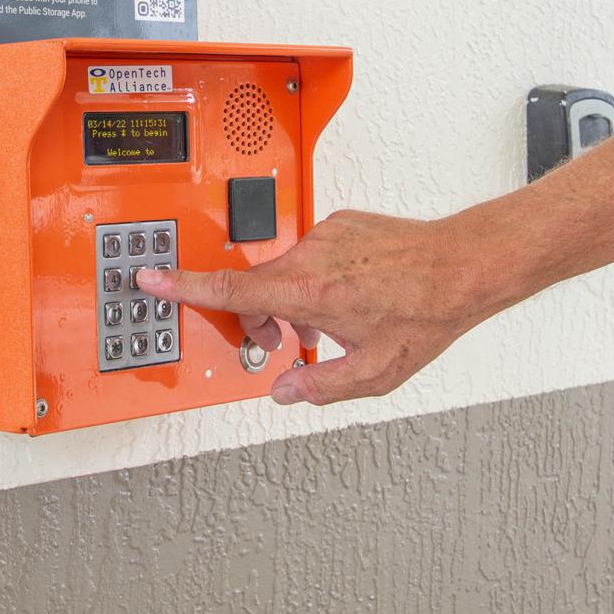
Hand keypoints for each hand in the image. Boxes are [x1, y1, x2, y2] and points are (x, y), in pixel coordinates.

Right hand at [135, 209, 513, 405]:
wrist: (464, 264)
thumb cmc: (427, 312)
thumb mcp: (375, 371)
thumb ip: (321, 386)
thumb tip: (286, 390)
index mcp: (310, 293)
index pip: (230, 291)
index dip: (183, 287)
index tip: (150, 277)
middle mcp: (312, 257)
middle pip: (255, 287)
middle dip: (260, 318)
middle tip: (286, 342)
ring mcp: (326, 235)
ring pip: (285, 272)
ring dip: (294, 299)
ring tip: (330, 322)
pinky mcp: (341, 223)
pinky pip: (311, 255)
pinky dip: (316, 279)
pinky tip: (349, 296)